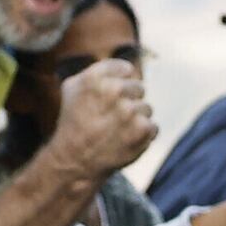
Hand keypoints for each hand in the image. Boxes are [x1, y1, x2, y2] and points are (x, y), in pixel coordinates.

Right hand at [52, 53, 160, 182]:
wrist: (77, 159)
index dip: (122, 82)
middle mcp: (113, 90)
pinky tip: (126, 140)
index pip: (126, 69)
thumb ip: (96, 71)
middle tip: (113, 117)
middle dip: (129, 101)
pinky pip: (153, 126)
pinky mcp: (142, 129)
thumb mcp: (73, 87)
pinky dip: (143, 135)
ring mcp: (129, 110)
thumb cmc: (74, 122)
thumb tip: (123, 66)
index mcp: (96, 77)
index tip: (114, 96)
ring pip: (147, 108)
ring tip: (117, 131)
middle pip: (139, 88)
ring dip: (136, 120)